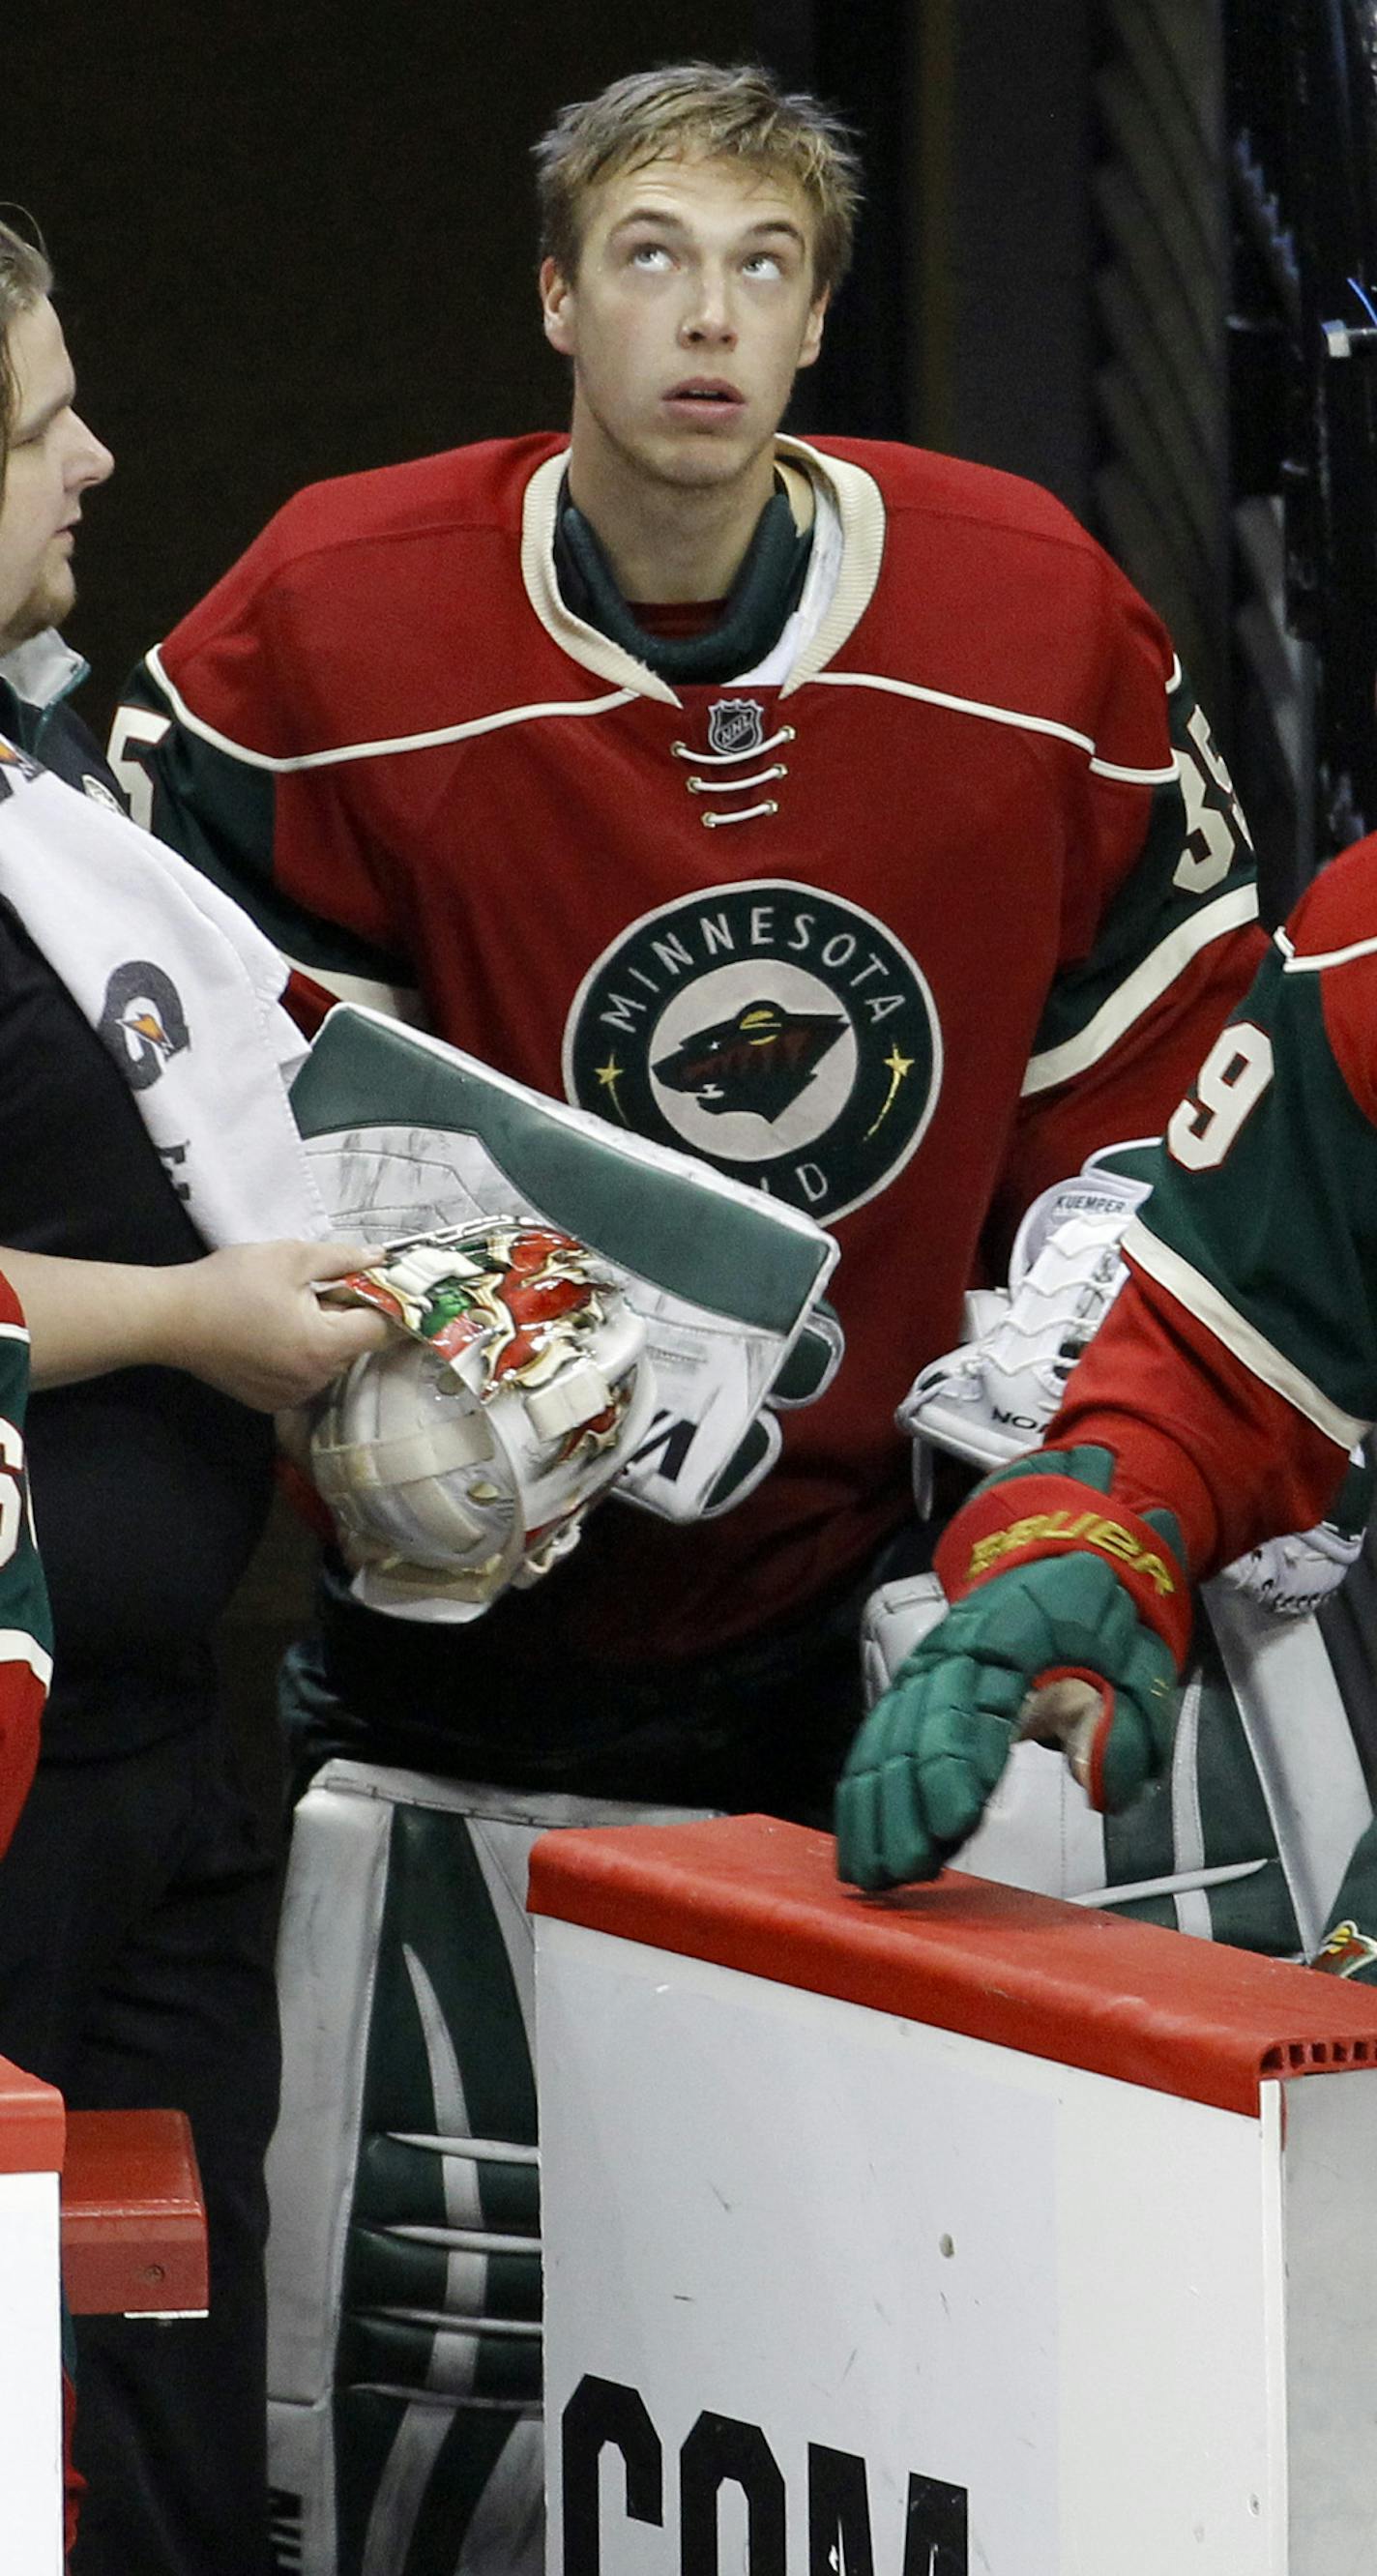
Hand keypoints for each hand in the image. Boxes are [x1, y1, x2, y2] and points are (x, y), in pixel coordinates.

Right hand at [154, 1239, 390, 1410]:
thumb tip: (382, 1258)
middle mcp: (314, 1380)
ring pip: (330, 1363)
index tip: (372, 1285)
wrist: (170, 1318)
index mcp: (323, 1346)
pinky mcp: (271, 1402)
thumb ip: (343, 1259)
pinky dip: (300, 1356)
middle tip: (317, 1290)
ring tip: (289, 1310)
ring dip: (323, 1337)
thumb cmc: (229, 1283)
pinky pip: (304, 1377)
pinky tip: (272, 1334)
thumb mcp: (290, 1257)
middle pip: (355, 1346)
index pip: (380, 1330)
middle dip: (346, 1317)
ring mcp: (292, 1396)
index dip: (383, 1304)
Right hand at [835, 1549, 1180, 1889]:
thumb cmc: (1104, 1623)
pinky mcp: (910, 1689)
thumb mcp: (1138, 1665)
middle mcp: (950, 1653)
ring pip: (884, 1740)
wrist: (1064, 1559)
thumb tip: (1096, 1786)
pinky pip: (875, 1741)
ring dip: (875, 1808)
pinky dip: (861, 1791)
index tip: (950, 1824)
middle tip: (904, 1871)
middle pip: (913, 1732)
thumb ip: (1124, 1726)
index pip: (969, 1708)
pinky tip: (859, 1839)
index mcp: (1008, 1639)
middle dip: (905, 1806)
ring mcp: (922, 1669)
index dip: (955, 1767)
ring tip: (874, 1873)